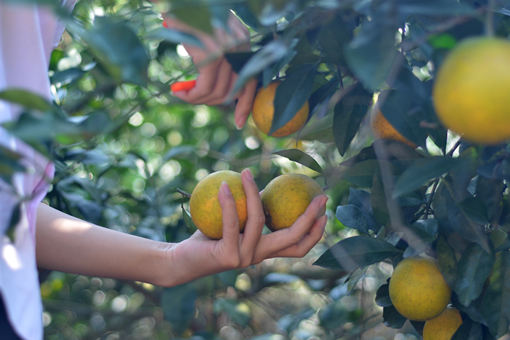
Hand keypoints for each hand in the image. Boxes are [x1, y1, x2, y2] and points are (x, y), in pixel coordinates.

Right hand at [164, 13, 256, 128]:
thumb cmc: (192, 12)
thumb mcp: (212, 32)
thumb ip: (221, 55)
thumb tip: (216, 87)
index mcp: (243, 42)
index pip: (251, 82)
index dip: (246, 106)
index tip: (241, 123)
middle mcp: (239, 48)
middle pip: (232, 92)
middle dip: (212, 102)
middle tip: (193, 98)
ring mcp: (226, 52)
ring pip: (216, 93)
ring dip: (198, 100)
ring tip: (183, 94)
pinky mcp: (210, 55)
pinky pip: (203, 88)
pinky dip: (191, 96)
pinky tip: (180, 92)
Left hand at [166, 169, 327, 285]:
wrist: (181, 259)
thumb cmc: (207, 236)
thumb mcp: (234, 220)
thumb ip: (250, 208)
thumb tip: (264, 183)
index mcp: (264, 250)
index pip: (298, 246)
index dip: (315, 231)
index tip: (324, 209)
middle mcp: (258, 257)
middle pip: (293, 240)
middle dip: (310, 218)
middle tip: (319, 196)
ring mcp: (244, 258)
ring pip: (259, 221)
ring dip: (253, 193)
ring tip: (249, 172)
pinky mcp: (228, 256)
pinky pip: (232, 222)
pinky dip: (228, 201)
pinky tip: (224, 184)